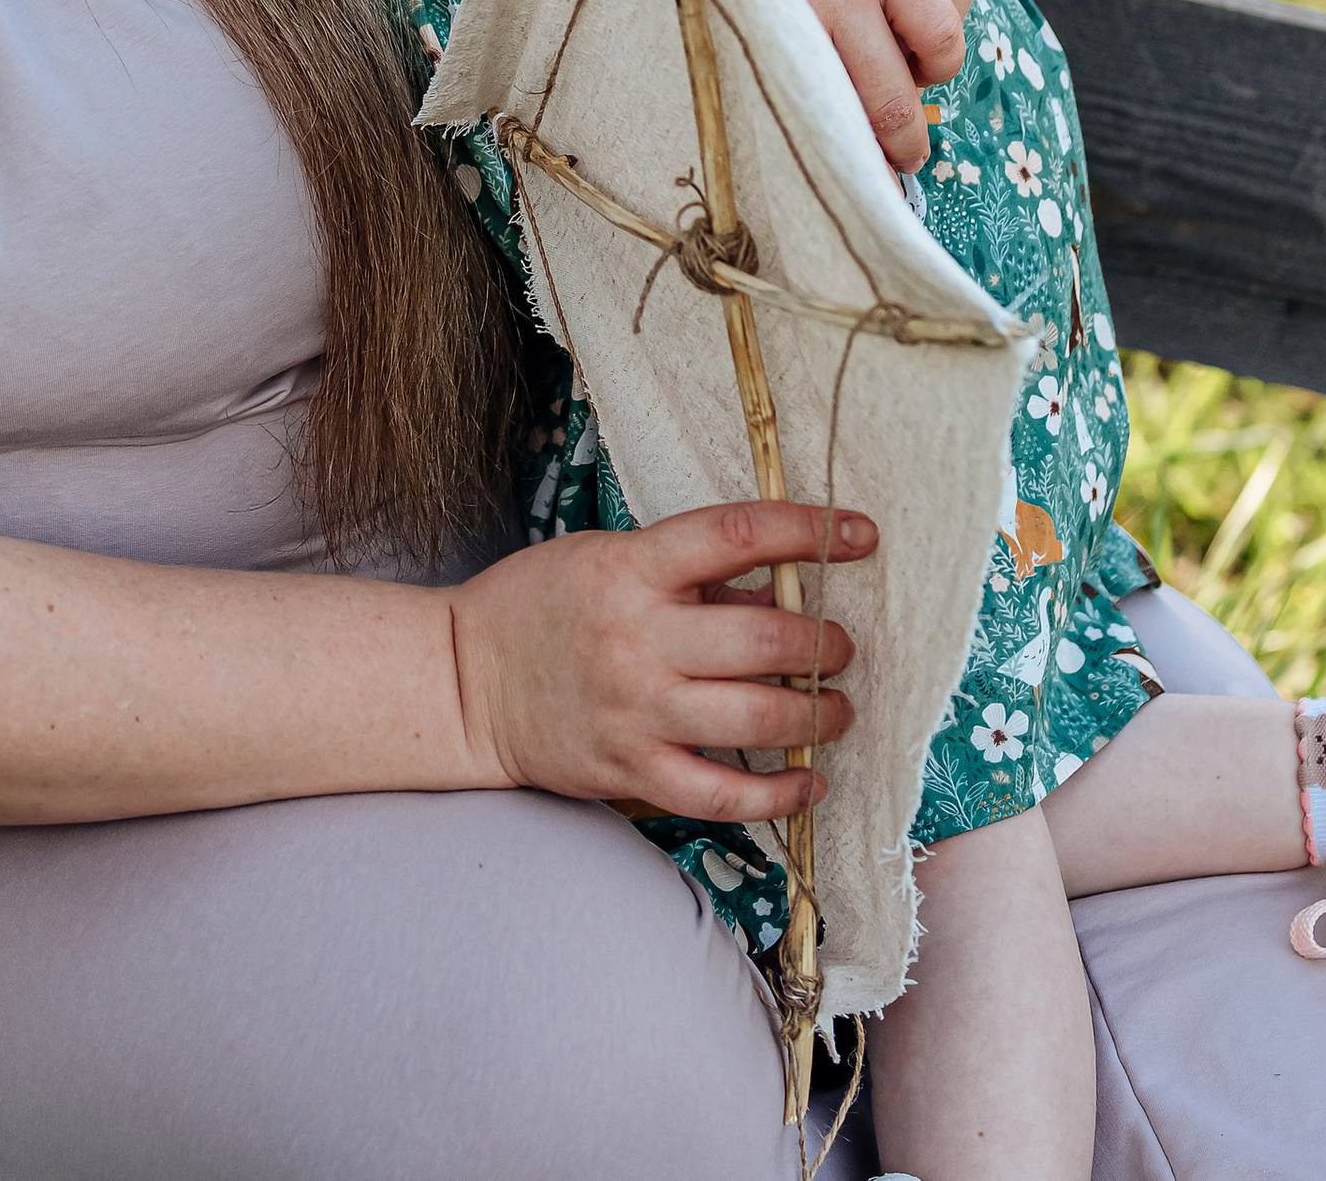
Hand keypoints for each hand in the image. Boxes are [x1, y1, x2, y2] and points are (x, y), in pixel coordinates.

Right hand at [449, 502, 869, 820]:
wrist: (466, 681)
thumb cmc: (539, 604)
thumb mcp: (606, 558)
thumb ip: (691, 576)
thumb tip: (781, 594)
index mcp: (631, 568)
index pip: (739, 534)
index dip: (809, 530)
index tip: (859, 533)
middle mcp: (639, 639)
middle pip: (765, 641)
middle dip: (825, 645)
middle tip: (840, 647)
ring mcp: (637, 711)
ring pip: (757, 720)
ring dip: (817, 715)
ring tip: (835, 707)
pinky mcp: (631, 771)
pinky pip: (723, 795)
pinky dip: (778, 793)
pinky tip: (808, 783)